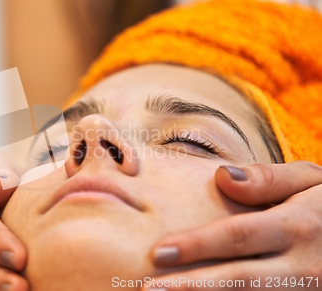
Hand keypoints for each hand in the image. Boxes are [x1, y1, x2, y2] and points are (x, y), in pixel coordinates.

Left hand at [143, 161, 321, 290]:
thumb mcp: (311, 182)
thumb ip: (268, 178)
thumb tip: (221, 175)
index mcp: (297, 227)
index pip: (238, 236)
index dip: (197, 246)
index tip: (159, 252)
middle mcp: (301, 266)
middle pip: (239, 279)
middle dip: (191, 287)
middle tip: (148, 288)